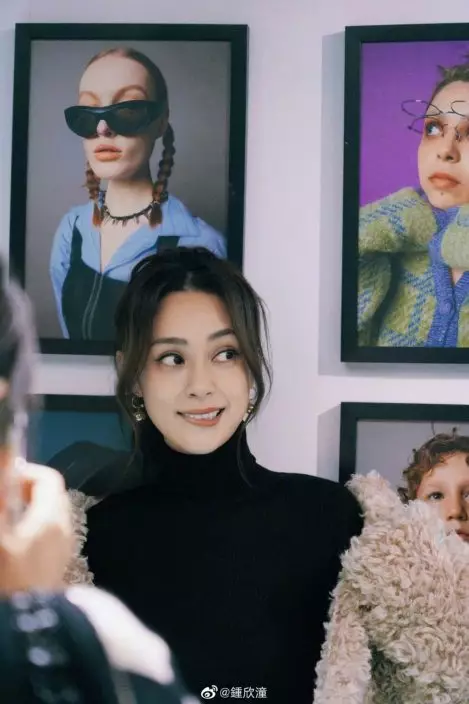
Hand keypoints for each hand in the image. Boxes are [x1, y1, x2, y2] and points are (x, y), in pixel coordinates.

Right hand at [0, 462, 72, 594]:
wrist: (26, 630)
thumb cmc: (7, 578)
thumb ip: (1, 495)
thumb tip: (3, 455)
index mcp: (51, 518)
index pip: (47, 478)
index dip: (21, 471)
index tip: (0, 477)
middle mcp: (62, 530)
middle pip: (48, 496)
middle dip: (20, 491)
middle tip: (0, 499)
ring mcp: (60, 550)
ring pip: (44, 517)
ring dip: (22, 511)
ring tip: (3, 520)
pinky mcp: (52, 569)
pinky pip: (43, 537)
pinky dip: (25, 531)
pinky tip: (8, 547)